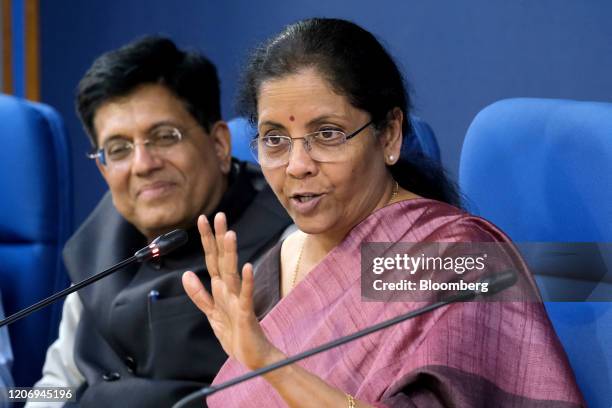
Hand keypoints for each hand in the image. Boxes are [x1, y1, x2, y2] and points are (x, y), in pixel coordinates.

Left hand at [182, 213, 278, 369]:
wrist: (253, 356)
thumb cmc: (235, 333)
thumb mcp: (212, 313)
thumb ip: (199, 294)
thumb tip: (186, 274)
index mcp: (221, 288)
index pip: (212, 259)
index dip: (207, 240)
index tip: (203, 219)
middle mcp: (230, 289)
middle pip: (222, 259)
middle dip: (219, 238)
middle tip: (220, 215)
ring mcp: (239, 300)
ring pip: (232, 273)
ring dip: (231, 254)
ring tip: (230, 234)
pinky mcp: (246, 313)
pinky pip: (246, 296)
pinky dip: (246, 282)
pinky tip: (246, 267)